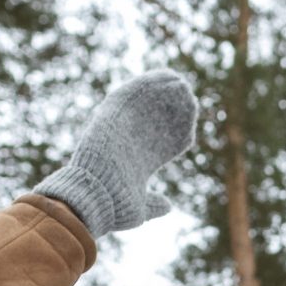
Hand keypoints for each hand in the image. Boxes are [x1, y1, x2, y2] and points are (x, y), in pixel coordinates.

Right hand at [34, 70, 199, 235]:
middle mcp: (125, 140)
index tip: (189, 131)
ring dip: (164, 93)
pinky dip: (150, 83)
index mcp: (133, 161)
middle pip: (153, 121)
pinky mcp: (111, 112)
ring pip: (145, 104)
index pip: (157, 144)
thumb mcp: (139, 208)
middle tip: (190, 102)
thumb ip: (154, 203)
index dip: (173, 135)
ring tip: (182, 85)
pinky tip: (168, 77)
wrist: (95, 195)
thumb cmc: (114, 206)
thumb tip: (168, 205)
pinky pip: (133, 92)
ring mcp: (118, 125)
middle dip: (173, 111)